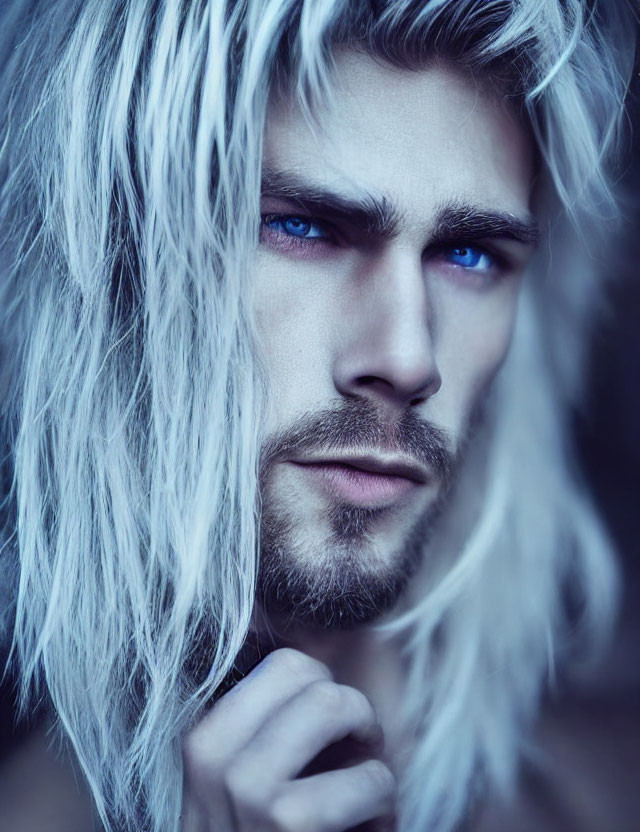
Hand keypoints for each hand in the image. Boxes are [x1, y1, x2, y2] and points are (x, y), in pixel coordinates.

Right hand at [181, 647, 396, 830]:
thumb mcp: (246, 791)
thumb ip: (276, 734)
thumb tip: (327, 671)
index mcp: (205, 741)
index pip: (287, 665)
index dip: (325, 694)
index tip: (331, 737)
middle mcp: (215, 759)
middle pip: (315, 681)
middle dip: (353, 714)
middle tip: (357, 758)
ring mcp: (249, 791)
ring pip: (337, 705)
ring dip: (370, 755)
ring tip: (364, 796)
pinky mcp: (290, 825)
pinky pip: (372, 778)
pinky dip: (386, 806)